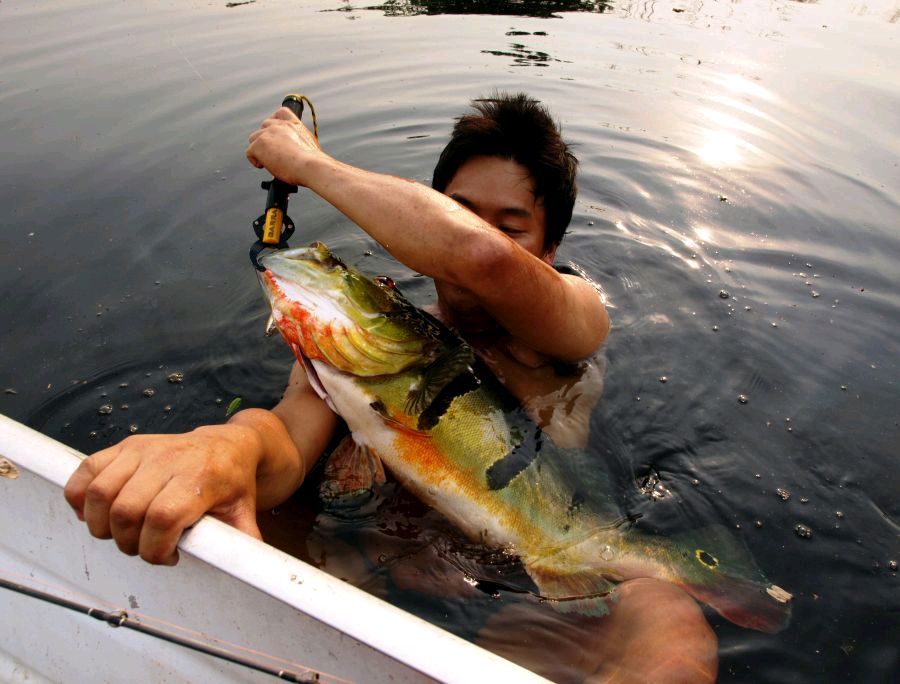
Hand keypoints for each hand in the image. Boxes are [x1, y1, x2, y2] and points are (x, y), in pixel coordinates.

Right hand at [64, 424, 264, 565]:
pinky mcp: (127, 447)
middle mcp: (170, 460)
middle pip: (127, 510)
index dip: (155, 549)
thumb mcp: (244, 513)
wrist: (228, 445)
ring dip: (102, 525)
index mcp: (202, 478)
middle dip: (129, 543)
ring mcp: (144, 450)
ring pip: (101, 493)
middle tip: (145, 547)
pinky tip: (97, 514)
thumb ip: (241, 544)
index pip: (162, 518)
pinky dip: (81, 498)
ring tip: (123, 533)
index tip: (168, 557)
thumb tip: (245, 574)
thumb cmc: (233, 482)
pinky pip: (87, 471)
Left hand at [246, 106, 324, 186]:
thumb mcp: (310, 147)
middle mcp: (280, 125)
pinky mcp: (259, 144)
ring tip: (270, 161)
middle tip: (274, 154)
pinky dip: (255, 161)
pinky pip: (249, 152)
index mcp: (294, 124)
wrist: (310, 167)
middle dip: (266, 139)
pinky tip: (264, 166)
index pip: (280, 113)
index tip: (275, 132)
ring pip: (254, 139)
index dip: (275, 121)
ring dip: (259, 150)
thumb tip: (296, 152)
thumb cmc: (313, 163)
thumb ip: (299, 143)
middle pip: (263, 127)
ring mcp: (268, 133)